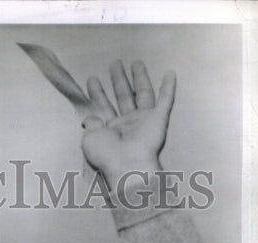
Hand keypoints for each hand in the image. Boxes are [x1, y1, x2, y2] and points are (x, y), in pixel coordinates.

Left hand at [80, 61, 175, 187]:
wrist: (128, 165)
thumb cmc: (107, 155)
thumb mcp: (90, 140)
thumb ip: (90, 126)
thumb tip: (88, 119)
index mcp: (110, 130)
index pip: (102, 107)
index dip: (97, 93)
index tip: (92, 79)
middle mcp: (127, 124)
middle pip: (122, 96)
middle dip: (118, 80)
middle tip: (114, 64)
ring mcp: (143, 121)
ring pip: (142, 94)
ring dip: (140, 78)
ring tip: (136, 62)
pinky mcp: (158, 119)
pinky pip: (165, 100)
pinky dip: (168, 87)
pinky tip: (170, 72)